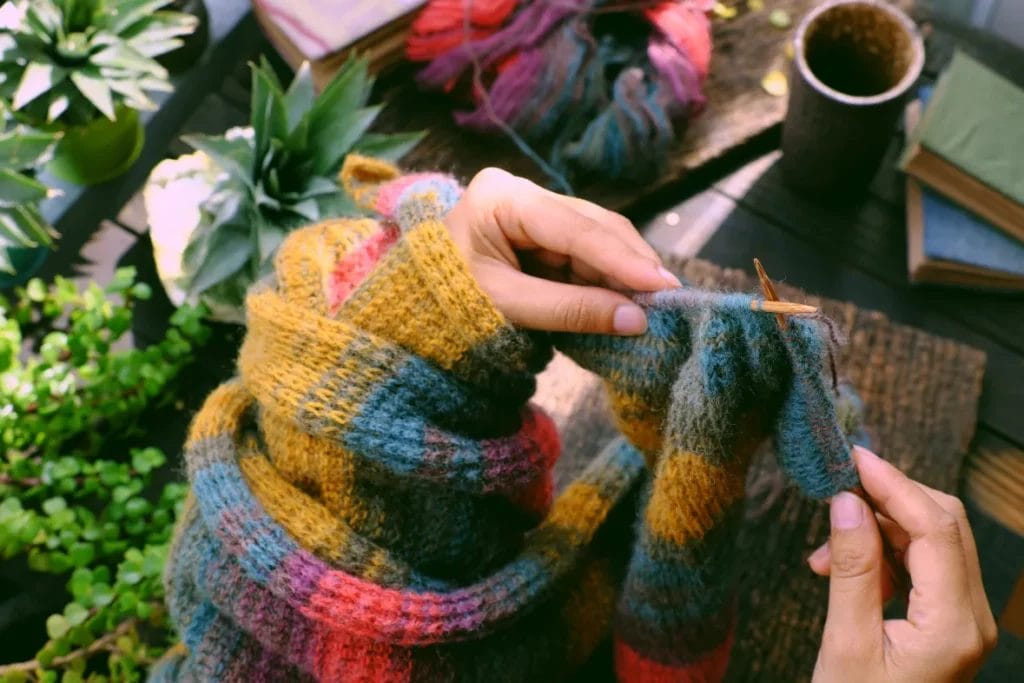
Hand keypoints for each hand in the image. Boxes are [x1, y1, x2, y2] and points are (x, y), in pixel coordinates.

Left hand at [445, 167, 679, 334]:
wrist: (414, 312)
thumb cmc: (445, 304)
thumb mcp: (506, 307)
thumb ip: (570, 310)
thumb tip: (635, 320)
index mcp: (500, 197)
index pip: (573, 227)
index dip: (620, 258)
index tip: (661, 285)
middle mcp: (521, 193)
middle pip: (591, 225)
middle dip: (629, 264)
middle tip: (668, 298)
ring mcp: (533, 212)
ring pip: (595, 239)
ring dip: (623, 273)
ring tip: (654, 304)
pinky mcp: (541, 235)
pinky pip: (584, 255)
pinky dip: (606, 279)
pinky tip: (630, 299)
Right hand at [809, 446, 996, 681]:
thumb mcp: (845, 643)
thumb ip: (851, 569)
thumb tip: (847, 501)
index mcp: (954, 625)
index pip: (936, 528)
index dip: (894, 484)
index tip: (853, 457)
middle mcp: (971, 618)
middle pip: (944, 525)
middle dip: (889, 499)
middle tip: (836, 490)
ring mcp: (964, 620)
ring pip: (933, 539)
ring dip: (881, 526)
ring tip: (826, 547)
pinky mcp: (948, 623)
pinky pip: (923, 564)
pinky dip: (884, 550)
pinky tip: (842, 564)